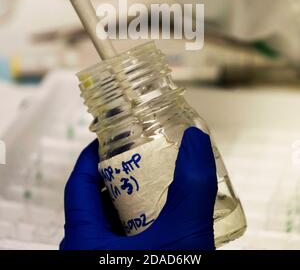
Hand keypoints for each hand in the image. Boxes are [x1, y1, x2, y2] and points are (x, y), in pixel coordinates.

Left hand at [60, 127, 216, 250]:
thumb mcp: (182, 236)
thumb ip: (192, 187)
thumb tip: (195, 139)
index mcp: (83, 239)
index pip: (78, 183)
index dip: (93, 156)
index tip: (111, 138)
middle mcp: (85, 251)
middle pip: (95, 202)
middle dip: (122, 178)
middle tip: (144, 160)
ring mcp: (102, 262)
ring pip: (111, 226)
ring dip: (134, 205)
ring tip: (158, 188)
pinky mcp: (119, 269)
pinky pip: (123, 244)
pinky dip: (142, 229)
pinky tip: (165, 225)